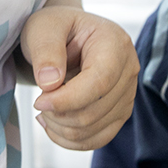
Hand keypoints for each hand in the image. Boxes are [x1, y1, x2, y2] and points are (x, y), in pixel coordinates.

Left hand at [19, 5, 137, 150]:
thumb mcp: (43, 28)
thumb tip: (51, 83)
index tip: (38, 101)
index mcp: (115, 43)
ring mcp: (127, 94)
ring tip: (43, 110)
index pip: (99, 83)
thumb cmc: (55, 28)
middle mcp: (129, 69)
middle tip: (38, 101)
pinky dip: (70, 139)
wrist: (65, 36)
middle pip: (96, 111)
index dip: (67, 100)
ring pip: (95, 130)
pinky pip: (97, 139)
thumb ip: (46, 51)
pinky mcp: (119, 113)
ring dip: (61, 128)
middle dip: (59, 115)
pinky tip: (52, 124)